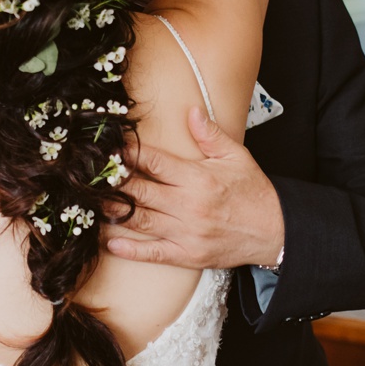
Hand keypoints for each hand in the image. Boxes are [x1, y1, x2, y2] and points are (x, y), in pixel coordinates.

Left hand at [106, 107, 283, 269]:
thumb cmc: (253, 193)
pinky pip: (152, 252)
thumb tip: (191, 111)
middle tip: (90, 176)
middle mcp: (187, 204)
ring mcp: (185, 232)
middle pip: (138, 191)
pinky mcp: (186, 254)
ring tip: (91, 203)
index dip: (128, 153)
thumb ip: (211, 135)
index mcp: (197, 177)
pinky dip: (129, 249)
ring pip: (139, 220)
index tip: (109, 147)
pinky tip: (110, 241)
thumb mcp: (237, 157)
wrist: (274, 232)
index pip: (153, 161)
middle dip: (112, 183)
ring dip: (113, 212)